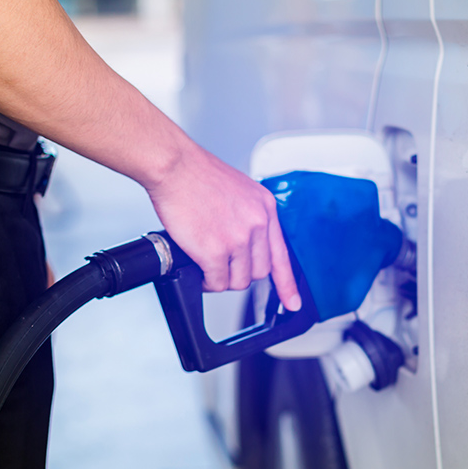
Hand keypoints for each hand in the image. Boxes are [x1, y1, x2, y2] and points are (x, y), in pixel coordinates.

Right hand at [144, 144, 301, 311]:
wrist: (174, 166)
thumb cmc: (197, 174)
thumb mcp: (240, 190)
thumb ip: (249, 216)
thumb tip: (245, 241)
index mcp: (265, 208)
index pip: (281, 255)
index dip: (287, 283)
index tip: (293, 302)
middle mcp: (257, 224)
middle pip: (259, 272)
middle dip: (240, 274)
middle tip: (223, 267)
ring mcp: (238, 239)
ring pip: (238, 281)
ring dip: (222, 280)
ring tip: (208, 268)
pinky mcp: (215, 251)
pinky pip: (217, 282)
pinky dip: (208, 283)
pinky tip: (200, 273)